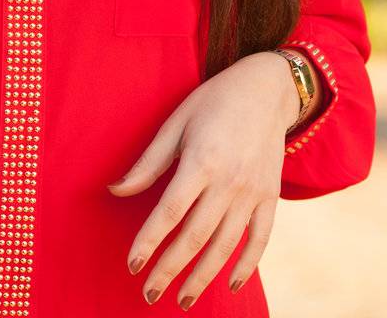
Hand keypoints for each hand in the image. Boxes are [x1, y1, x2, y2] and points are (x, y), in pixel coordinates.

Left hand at [106, 51, 299, 305]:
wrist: (266, 89)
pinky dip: (247, 265)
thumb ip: (148, 162)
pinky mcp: (270, 197)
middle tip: (149, 295)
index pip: (169, 212)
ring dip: (204, 277)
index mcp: (201, 160)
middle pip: (195, 236)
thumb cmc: (213, 101)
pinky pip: (260, 239)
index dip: (149, 241)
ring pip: (225, 246)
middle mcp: (229, 181)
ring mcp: (252, 192)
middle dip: (170, 270)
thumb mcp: (176, 122)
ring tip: (183, 300)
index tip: (132, 265)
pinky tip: (232, 284)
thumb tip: (116, 191)